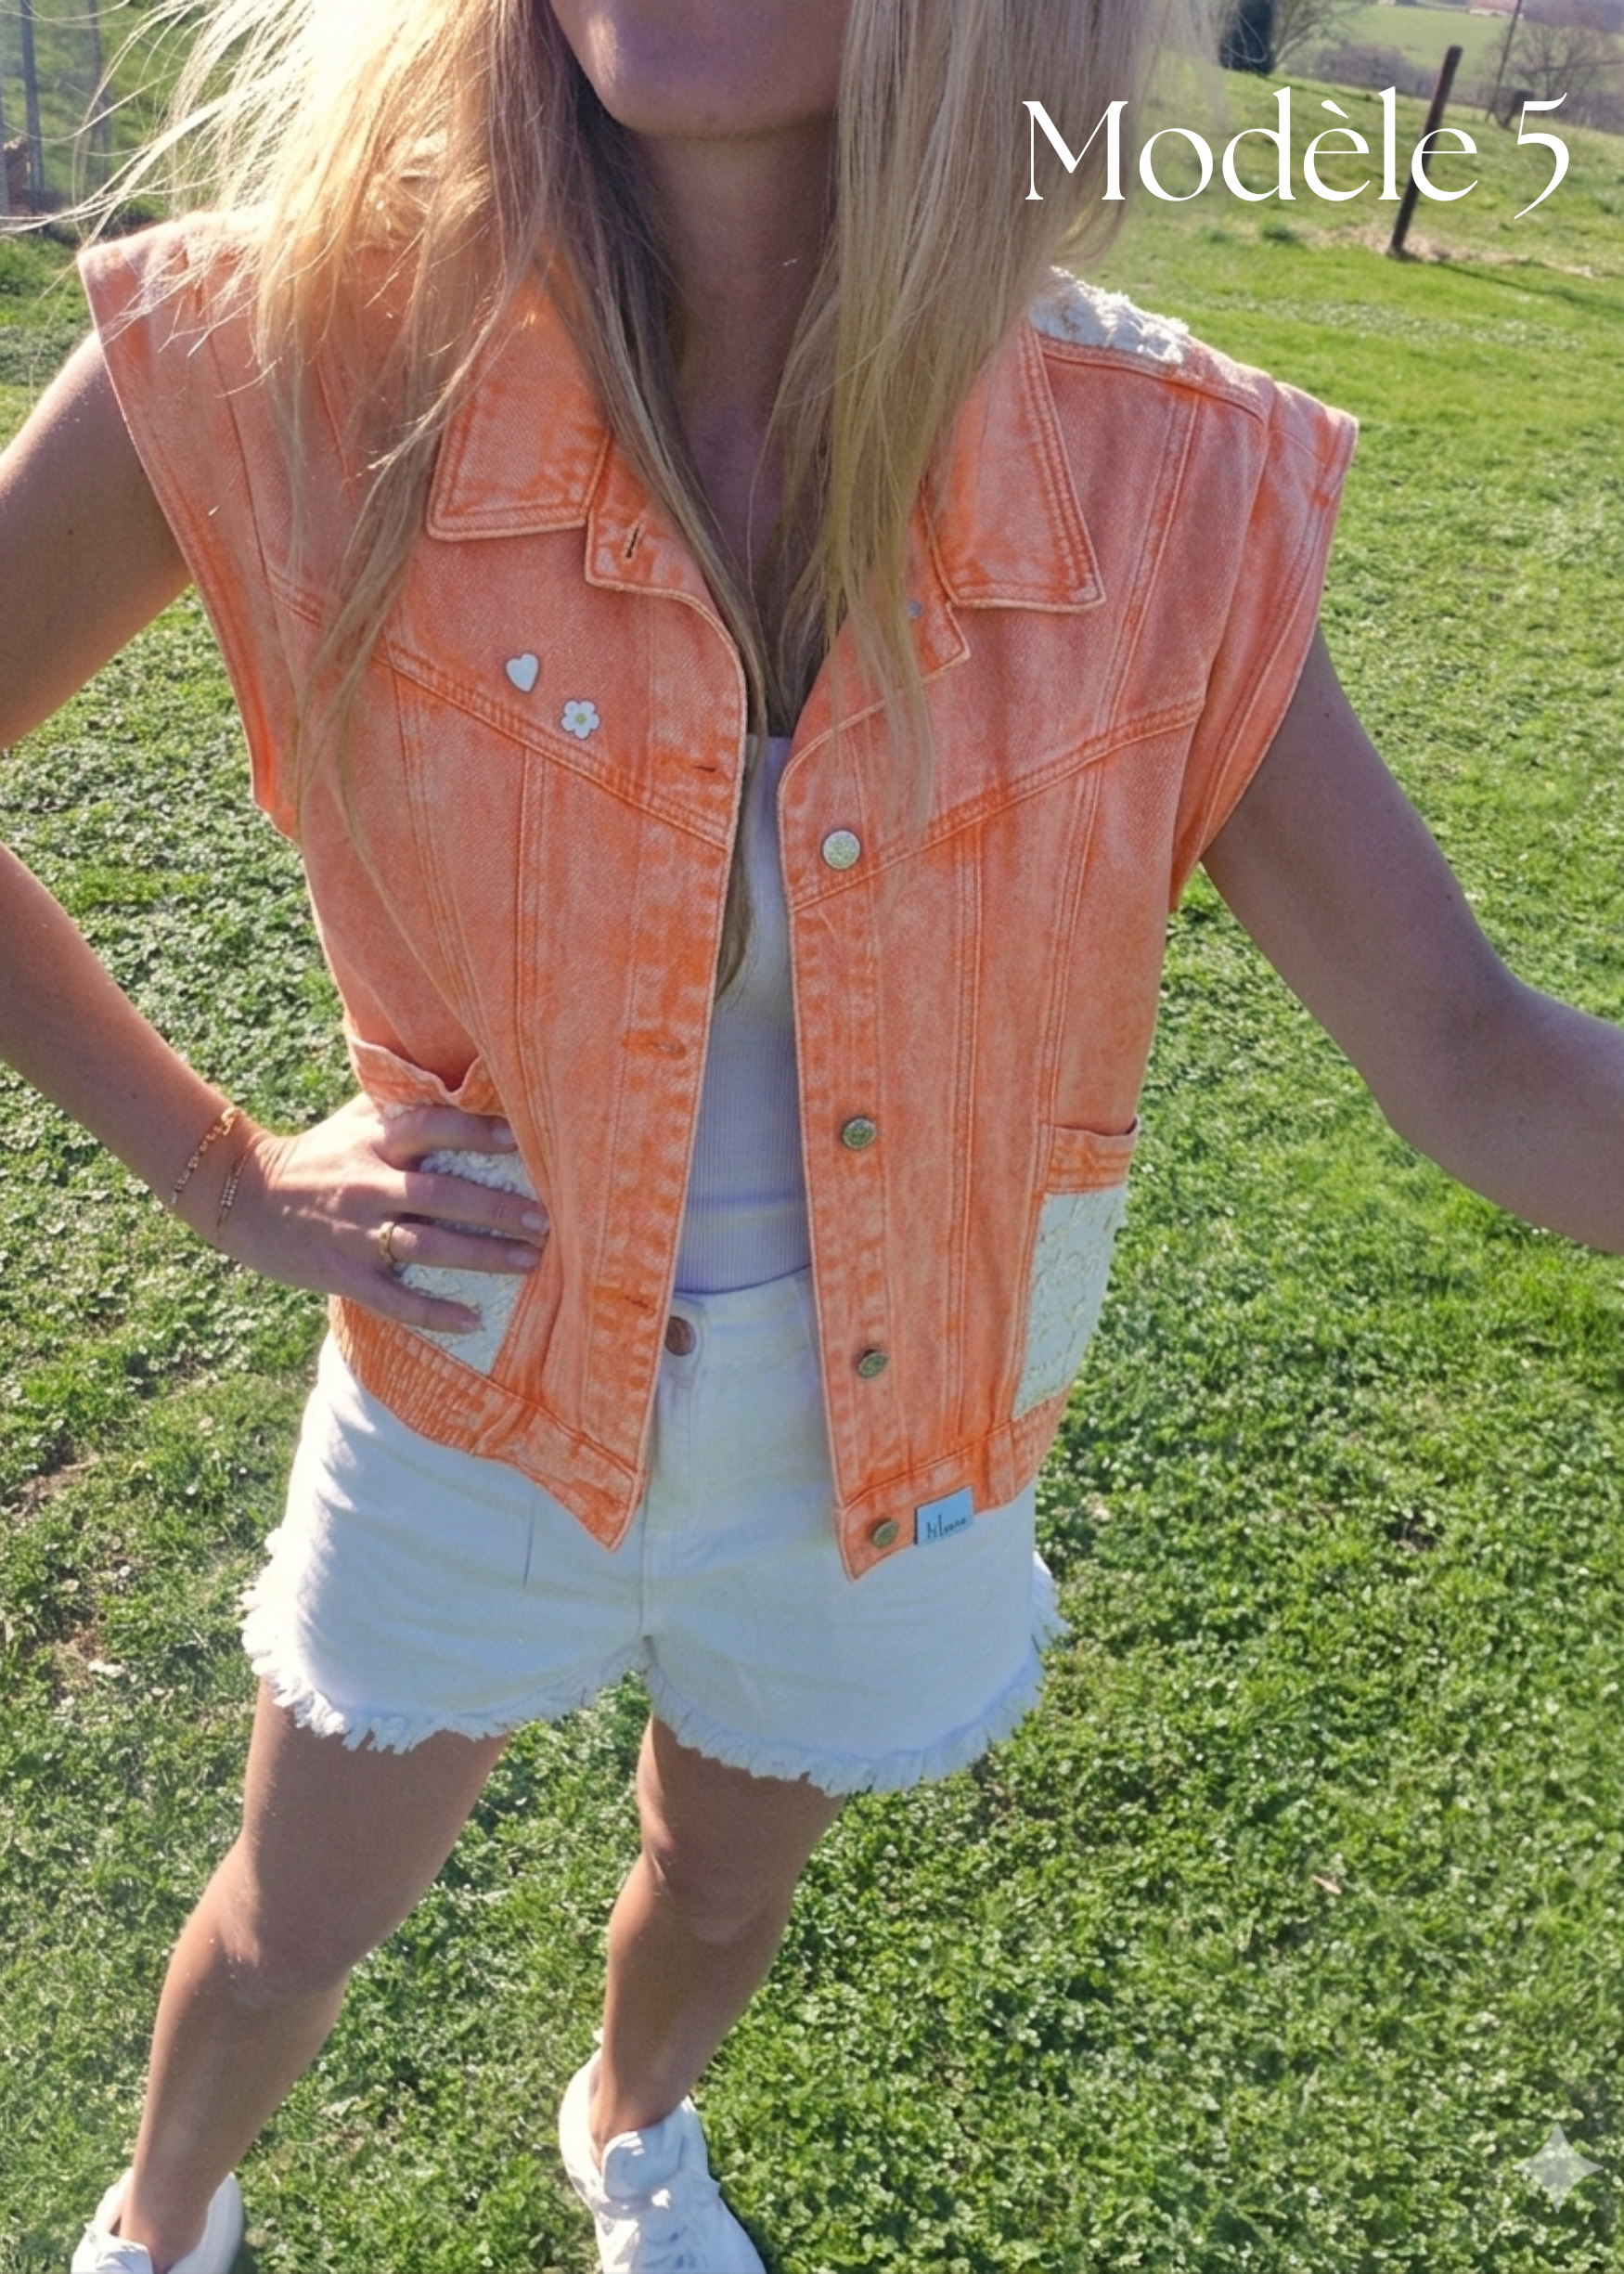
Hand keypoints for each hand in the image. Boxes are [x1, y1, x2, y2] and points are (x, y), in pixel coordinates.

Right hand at [207, 1095, 546, 1333]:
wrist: (241, 1195)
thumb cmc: (316, 1155)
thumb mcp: (354, 1121)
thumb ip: (402, 1103)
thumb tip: (465, 1078)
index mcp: (375, 1141)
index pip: (432, 1129)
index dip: (476, 1132)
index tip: (522, 1142)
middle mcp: (369, 1184)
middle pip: (442, 1194)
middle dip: (497, 1208)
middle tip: (545, 1219)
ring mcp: (357, 1232)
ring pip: (428, 1245)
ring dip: (482, 1256)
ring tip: (529, 1262)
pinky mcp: (344, 1273)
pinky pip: (395, 1298)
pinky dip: (434, 1311)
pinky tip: (472, 1321)